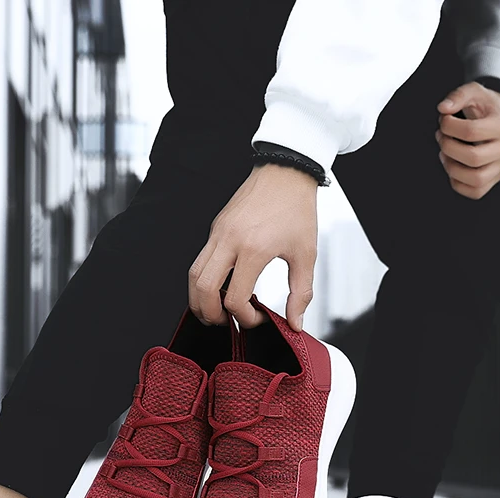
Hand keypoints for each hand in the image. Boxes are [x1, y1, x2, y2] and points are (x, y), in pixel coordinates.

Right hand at [188, 163, 317, 330]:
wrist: (286, 172)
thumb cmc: (296, 208)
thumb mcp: (306, 254)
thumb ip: (301, 292)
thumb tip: (294, 322)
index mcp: (253, 249)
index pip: (236, 298)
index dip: (245, 318)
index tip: (258, 319)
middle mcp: (230, 241)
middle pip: (204, 289)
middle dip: (211, 314)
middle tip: (226, 323)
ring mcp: (218, 234)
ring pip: (194, 275)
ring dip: (199, 299)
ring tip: (215, 311)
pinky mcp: (215, 229)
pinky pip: (200, 260)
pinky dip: (203, 280)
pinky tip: (219, 288)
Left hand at [436, 81, 499, 199]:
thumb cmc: (486, 108)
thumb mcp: (474, 93)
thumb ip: (459, 95)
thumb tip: (443, 108)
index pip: (471, 132)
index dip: (449, 127)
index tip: (443, 121)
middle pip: (473, 157)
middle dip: (448, 148)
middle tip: (441, 138)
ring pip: (476, 179)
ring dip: (452, 168)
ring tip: (445, 154)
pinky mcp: (493, 179)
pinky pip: (475, 192)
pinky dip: (458, 183)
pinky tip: (453, 166)